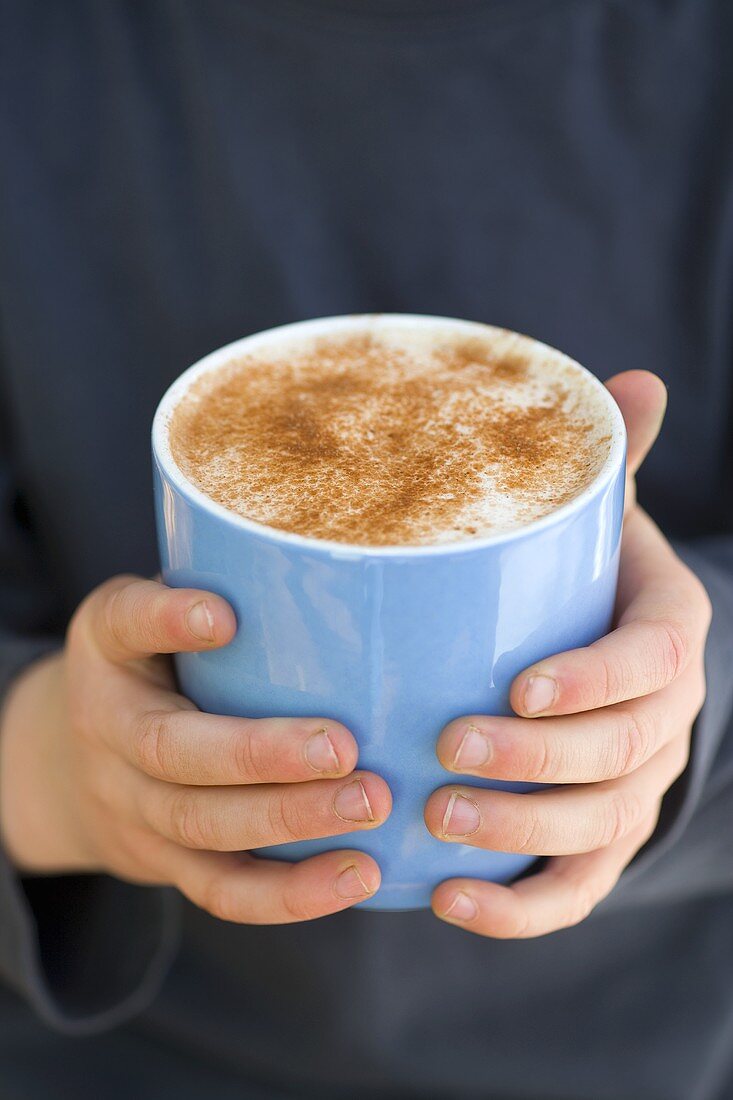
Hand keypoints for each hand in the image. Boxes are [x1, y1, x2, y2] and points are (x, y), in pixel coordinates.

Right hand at [0, 577, 390, 921]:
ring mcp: (134, 806)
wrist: (77, 763)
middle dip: (259, 756)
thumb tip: (345, 563)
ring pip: (203, 828)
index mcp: (109, 650)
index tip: (221, 613)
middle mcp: (111, 731)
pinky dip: (290, 894)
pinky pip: (222, 891)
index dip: (167, 620)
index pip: (124, 624)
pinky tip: (358, 873)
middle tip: (345, 747)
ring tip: (371, 805)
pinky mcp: (167, 862)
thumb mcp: (158, 611)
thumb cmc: (154, 664)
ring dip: (290, 822)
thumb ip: (221, 587)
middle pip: (173, 753)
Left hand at [425, 371, 711, 937]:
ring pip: (598, 830)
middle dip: (539, 762)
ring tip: (438, 820)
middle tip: (449, 750)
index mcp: (668, 634)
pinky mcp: (600, 842)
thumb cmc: (581, 579)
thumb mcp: (598, 520)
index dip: (594, 681)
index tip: (520, 686)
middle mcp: (665, 720)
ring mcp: (636, 789)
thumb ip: (607, 463)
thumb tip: (639, 381)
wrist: (602, 657)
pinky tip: (447, 901)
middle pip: (621, 756)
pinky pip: (575, 892)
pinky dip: (518, 909)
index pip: (652, 664)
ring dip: (521, 835)